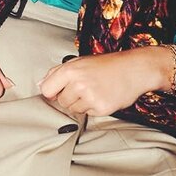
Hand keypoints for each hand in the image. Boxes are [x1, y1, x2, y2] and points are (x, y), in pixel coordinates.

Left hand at [39, 48, 168, 116]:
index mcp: (70, 70)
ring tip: (95, 90)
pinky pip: (88, 114)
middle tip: (84, 87)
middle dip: (70, 97)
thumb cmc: (108, 65)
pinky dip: (94, 108)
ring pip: (74, 109)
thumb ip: (57, 72)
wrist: (135, 69)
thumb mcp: (79, 61)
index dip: (52, 91)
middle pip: (61, 102)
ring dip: (82, 103)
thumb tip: (41, 84)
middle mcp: (79, 83)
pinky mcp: (101, 108)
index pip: (46, 90)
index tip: (58, 90)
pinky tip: (102, 96)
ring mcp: (90, 97)